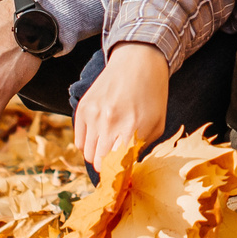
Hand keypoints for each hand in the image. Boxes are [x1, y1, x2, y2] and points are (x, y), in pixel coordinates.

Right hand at [74, 42, 169, 169]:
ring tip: (110, 145)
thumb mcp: (157, 122)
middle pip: (99, 163)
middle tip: (116, 164)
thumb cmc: (152, 94)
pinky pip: (78, 141)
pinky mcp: (83, 108)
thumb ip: (143, 147)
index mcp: (132, 128)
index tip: (123, 178)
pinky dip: (88, 144)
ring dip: (98, 156)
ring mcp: (93, 114)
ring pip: (87, 154)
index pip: (117, 167)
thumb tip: (127, 168)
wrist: (138, 59)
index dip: (119, 176)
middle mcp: (109, 122)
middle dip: (108, 168)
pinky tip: (101, 134)